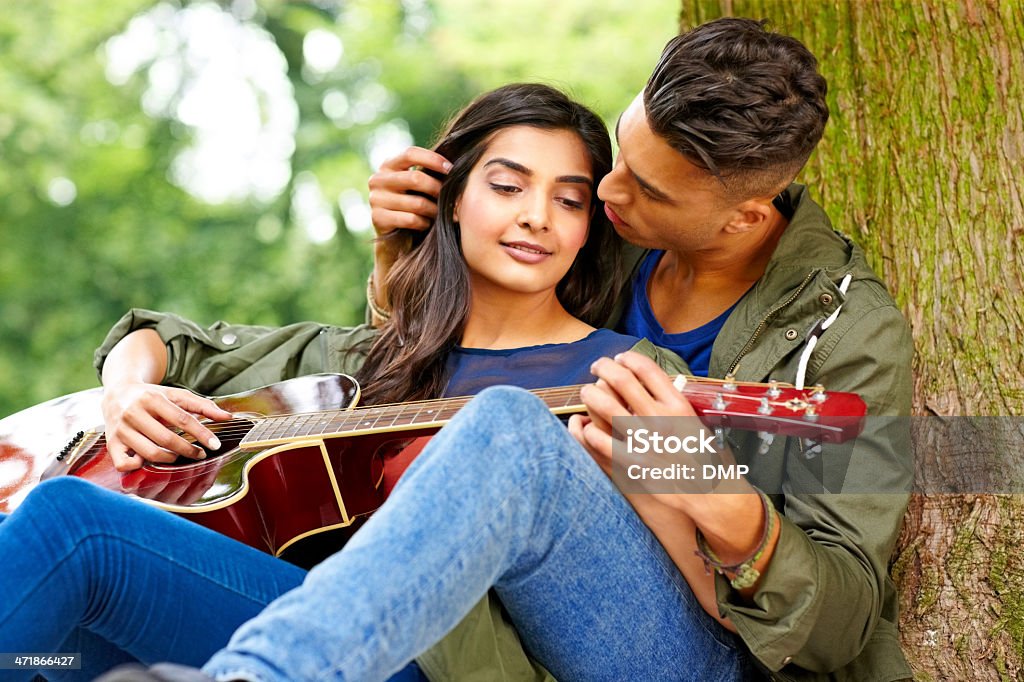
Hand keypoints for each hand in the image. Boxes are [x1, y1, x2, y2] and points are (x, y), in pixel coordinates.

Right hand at [101, 383, 232, 471]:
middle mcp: (133, 413)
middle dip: (188, 450)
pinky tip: (148, 461)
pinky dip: (139, 467)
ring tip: (177, 455)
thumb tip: (229, 417)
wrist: (117, 392)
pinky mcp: (111, 443)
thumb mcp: (176, 395)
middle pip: (167, 439)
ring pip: (150, 454)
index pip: (182, 420)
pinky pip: (124, 464)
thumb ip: (203, 405)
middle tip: (199, 454)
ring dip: (169, 459)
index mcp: (152, 399)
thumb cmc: (152, 396)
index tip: (215, 445)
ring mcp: (120, 430)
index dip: (202, 434)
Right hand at [368, 146, 450, 237]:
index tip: (451, 170)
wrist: (393, 236)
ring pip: (416, 202)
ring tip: (443, 213)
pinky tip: (427, 223)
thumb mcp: (415, 184)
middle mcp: (377, 179)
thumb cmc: (411, 204)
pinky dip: (424, 223)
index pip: (410, 154)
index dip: (433, 159)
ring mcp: (375, 199)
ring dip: (435, 209)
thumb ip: (426, 172)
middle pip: (415, 178)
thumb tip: (456, 167)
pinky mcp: (378, 219)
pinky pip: (411, 219)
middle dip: (438, 189)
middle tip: (454, 198)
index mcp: (388, 165)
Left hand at [577, 352, 747, 499]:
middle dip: (604, 368)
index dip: (629, 358)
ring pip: (606, 406)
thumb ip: (677, 405)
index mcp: (679, 405)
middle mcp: (660, 419)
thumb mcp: (699, 422)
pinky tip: (588, 427)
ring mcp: (645, 441)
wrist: (712, 495)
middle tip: (596, 367)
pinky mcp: (633, 463)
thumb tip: (659, 388)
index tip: (621, 358)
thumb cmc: (707, 458)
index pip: (647, 369)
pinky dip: (590, 430)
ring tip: (586, 392)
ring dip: (591, 394)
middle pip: (622, 380)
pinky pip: (601, 441)